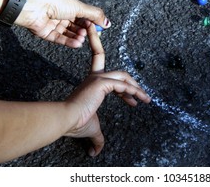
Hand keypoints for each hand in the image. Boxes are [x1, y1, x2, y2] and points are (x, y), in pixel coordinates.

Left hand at [15, 0, 110, 47]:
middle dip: (85, 31)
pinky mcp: (47, 33)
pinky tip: (77, 43)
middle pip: (77, 27)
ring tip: (83, 38)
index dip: (92, 23)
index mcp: (70, 6)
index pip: (84, 17)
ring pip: (69, 34)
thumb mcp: (79, 7)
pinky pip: (60, 39)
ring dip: (78, 37)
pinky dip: (70, 42)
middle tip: (91, 34)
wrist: (34, 6)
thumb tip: (108, 23)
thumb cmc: (55, 1)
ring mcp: (54, 25)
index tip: (99, 28)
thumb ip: (94, 15)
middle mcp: (62, 15)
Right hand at [64, 23, 150, 155]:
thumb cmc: (75, 122)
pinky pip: (122, 85)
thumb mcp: (92, 129)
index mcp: (91, 83)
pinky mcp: (101, 83)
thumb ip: (97, 138)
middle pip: (119, 72)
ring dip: (136, 88)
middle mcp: (95, 77)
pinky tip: (141, 101)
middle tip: (142, 97)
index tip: (114, 65)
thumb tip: (95, 152)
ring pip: (123, 77)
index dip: (106, 57)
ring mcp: (98, 79)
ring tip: (145, 99)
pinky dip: (133, 91)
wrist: (64, 120)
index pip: (99, 60)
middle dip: (132, 82)